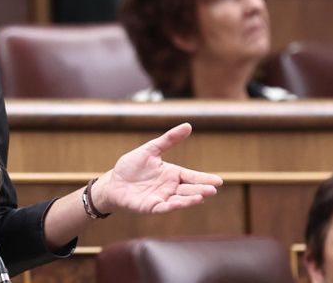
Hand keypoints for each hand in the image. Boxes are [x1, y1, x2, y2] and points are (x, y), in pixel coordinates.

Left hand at [94, 123, 221, 214]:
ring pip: (180, 199)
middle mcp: (170, 187)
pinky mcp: (151, 207)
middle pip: (189, 189)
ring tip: (201, 196)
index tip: (219, 181)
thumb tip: (188, 125)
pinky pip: (164, 207)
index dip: (204, 178)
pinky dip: (173, 206)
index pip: (191, 176)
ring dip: (190, 199)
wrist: (113, 182)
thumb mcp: (150, 149)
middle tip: (213, 189)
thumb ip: (169, 139)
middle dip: (201, 189)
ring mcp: (162, 198)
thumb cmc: (131, 166)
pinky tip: (180, 203)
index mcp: (172, 174)